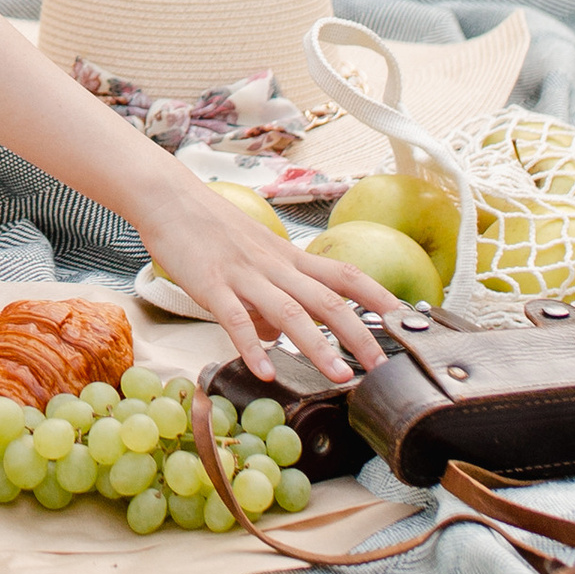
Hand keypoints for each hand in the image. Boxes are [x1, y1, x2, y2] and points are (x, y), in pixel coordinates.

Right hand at [140, 180, 401, 384]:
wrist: (167, 196)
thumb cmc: (209, 227)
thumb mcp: (251, 258)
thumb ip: (269, 300)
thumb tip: (278, 340)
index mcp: (288, 258)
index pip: (345, 274)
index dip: (378, 296)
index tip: (406, 320)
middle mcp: (274, 266)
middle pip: (327, 299)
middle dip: (360, 334)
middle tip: (384, 367)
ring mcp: (243, 275)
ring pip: (290, 312)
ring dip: (318, 347)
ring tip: (340, 377)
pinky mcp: (211, 284)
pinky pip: (234, 319)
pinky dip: (252, 346)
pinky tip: (266, 372)